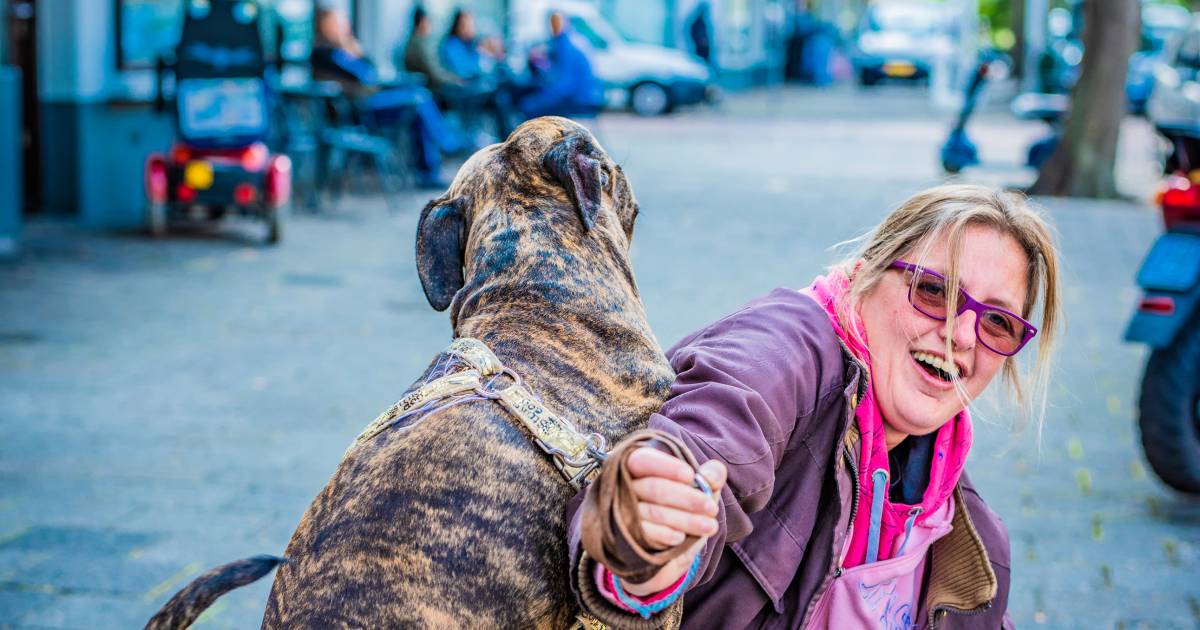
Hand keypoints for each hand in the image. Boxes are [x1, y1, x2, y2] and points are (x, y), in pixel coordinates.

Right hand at [618, 448, 726, 595]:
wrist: (668, 555)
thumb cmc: (683, 512)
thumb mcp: (700, 492)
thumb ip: (711, 476)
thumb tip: (712, 476)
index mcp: (638, 470)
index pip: (642, 460)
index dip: (665, 466)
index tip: (691, 475)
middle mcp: (624, 489)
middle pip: (651, 487)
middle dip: (686, 497)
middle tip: (711, 508)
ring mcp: (621, 514)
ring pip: (651, 511)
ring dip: (684, 519)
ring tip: (709, 526)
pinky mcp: (624, 538)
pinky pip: (643, 532)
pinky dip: (665, 534)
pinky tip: (681, 537)